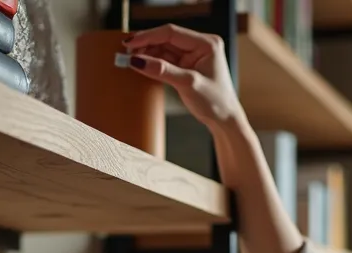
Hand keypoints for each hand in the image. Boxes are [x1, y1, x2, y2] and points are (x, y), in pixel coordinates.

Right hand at [124, 24, 246, 131]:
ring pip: (163, 49)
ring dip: (147, 53)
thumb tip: (137, 61)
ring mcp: (193, 55)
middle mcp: (200, 46)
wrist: (225, 120)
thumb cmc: (216, 102)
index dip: (148, 36)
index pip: (172, 33)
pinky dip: (152, 62)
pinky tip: (140, 65)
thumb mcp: (188, 84)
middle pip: (166, 39)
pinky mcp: (187, 65)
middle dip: (145, 45)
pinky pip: (165, 59)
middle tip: (126, 52)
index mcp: (206, 44)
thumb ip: (163, 71)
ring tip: (129, 59)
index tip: (131, 43)